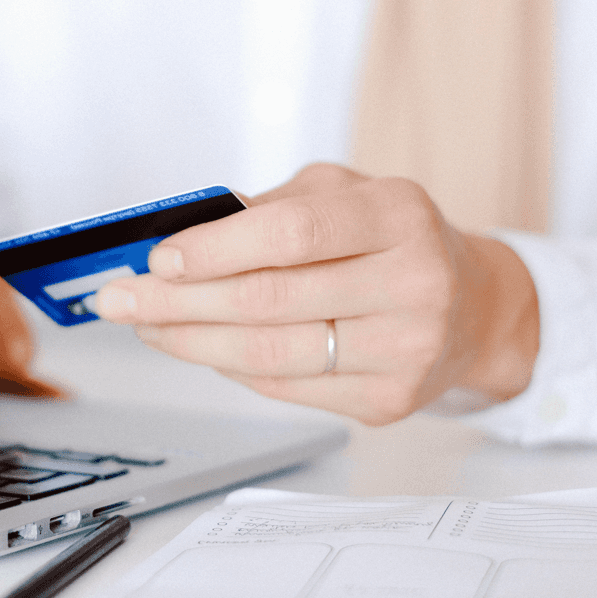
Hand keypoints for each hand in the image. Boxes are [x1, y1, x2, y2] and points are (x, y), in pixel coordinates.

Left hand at [90, 164, 537, 424]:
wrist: (474, 307)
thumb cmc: (394, 240)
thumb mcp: (346, 194)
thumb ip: (271, 207)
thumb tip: (178, 238)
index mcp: (398, 216)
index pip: (294, 233)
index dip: (217, 249)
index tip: (158, 259)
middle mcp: (412, 284)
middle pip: (272, 300)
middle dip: (179, 303)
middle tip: (121, 299)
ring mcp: (405, 351)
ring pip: (272, 354)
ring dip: (192, 343)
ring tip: (147, 326)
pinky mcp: (389, 403)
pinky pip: (287, 387)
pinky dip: (233, 367)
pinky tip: (201, 348)